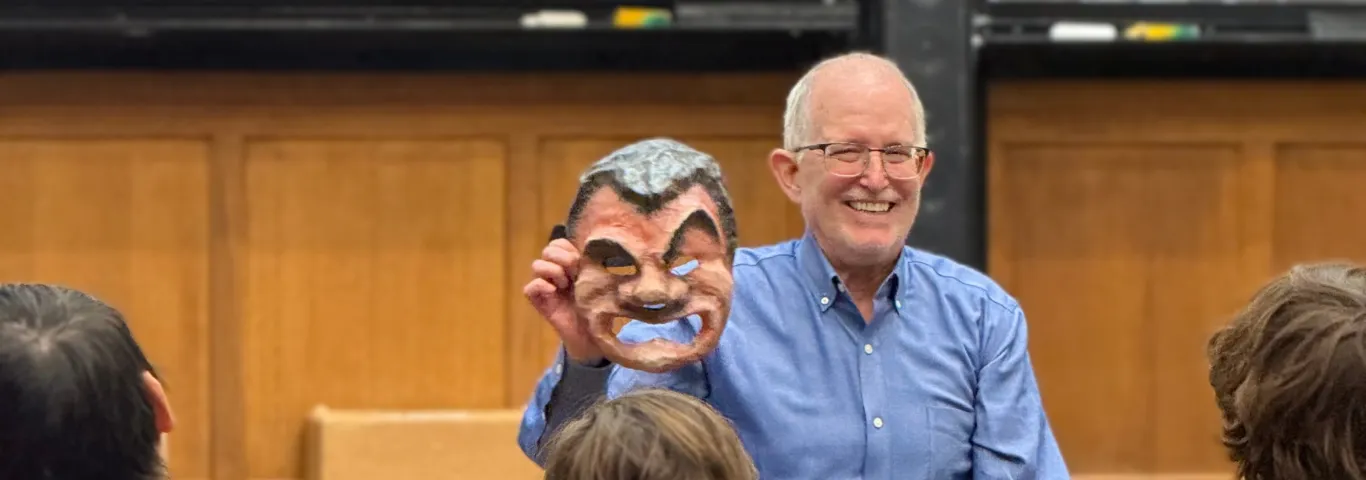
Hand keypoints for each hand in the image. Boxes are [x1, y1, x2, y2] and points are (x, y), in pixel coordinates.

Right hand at [523, 225, 603, 364]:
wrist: (591, 337)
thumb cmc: (597, 310)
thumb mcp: (602, 285)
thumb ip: (599, 268)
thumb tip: (606, 250)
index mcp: (569, 266)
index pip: (559, 244)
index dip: (569, 248)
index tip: (581, 261)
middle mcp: (555, 273)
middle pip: (548, 250)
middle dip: (562, 257)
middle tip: (574, 272)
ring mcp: (545, 287)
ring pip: (536, 265)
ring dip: (553, 270)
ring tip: (565, 284)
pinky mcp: (539, 302)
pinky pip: (529, 287)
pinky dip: (541, 285)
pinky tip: (554, 291)